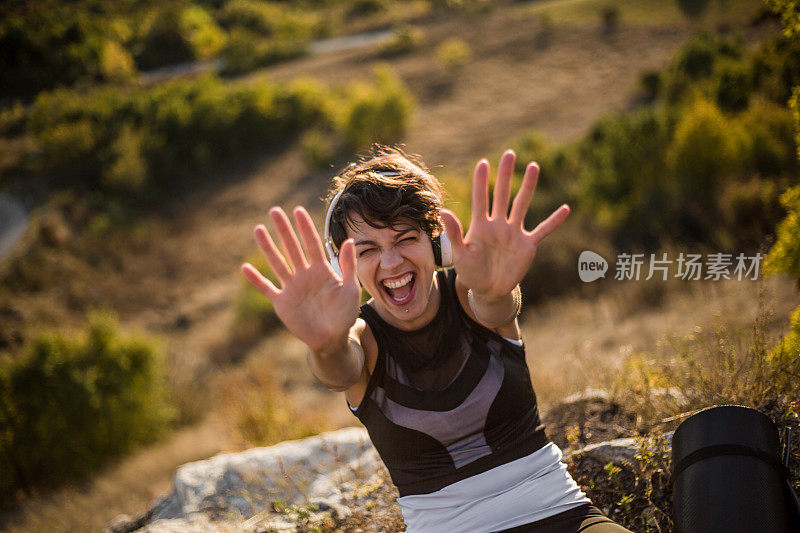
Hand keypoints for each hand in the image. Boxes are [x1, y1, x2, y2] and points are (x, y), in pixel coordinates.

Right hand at [241, 206, 360, 352]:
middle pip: (292, 248)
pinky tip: (245, 268)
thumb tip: (350, 240)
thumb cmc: (344, 314)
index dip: (305, 228)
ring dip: (268, 247)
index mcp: (321, 270)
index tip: (298, 210)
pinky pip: (267, 288)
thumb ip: (348, 266)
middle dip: (283, 230)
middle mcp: (304, 275)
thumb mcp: (351, 289)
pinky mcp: (282, 303)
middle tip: (274, 211)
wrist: (332, 339)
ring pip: (277, 263)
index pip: (312, 243)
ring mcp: (292, 287)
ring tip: (258, 229)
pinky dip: (256, 280)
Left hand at [440, 149, 569, 298]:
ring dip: (528, 186)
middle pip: (502, 194)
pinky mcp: (527, 245)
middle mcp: (498, 224)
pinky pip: (543, 230)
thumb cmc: (471, 272)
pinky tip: (565, 208)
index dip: (481, 182)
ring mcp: (514, 233)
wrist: (488, 290)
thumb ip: (454, 233)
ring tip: (533, 166)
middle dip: (506, 175)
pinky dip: (554, 221)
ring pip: (521, 204)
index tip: (483, 163)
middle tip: (509, 154)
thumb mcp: (459, 255)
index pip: (480, 199)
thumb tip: (443, 211)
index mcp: (480, 225)